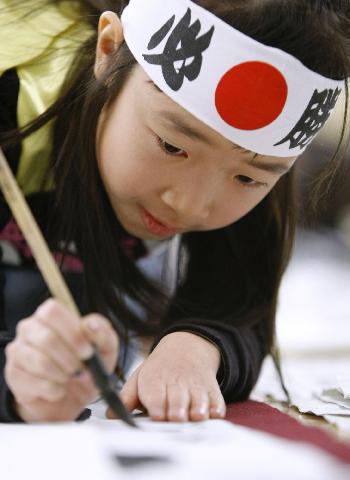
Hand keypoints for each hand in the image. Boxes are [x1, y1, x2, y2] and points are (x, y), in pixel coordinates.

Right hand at [4, 299, 118, 421]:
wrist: (71, 398)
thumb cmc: (86, 365)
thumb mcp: (104, 348)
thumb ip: (102, 333)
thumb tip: (91, 325)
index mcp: (50, 315)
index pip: (52, 311)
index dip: (72, 332)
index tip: (87, 350)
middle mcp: (29, 328)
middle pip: (47, 338)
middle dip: (70, 359)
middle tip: (82, 369)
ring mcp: (18, 351)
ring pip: (41, 362)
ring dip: (63, 375)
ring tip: (70, 378)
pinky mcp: (14, 375)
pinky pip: (34, 383)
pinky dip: (54, 390)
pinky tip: (59, 389)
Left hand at [107, 331, 225, 421]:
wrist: (186, 348)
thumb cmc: (159, 370)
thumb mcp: (140, 377)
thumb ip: (126, 397)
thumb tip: (111, 416)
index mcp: (155, 381)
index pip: (156, 397)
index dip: (158, 409)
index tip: (157, 417)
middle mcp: (177, 384)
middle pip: (178, 402)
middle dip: (177, 412)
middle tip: (176, 419)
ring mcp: (196, 387)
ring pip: (199, 402)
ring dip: (198, 410)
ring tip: (195, 416)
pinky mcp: (212, 391)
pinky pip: (217, 402)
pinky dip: (216, 409)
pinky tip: (212, 413)